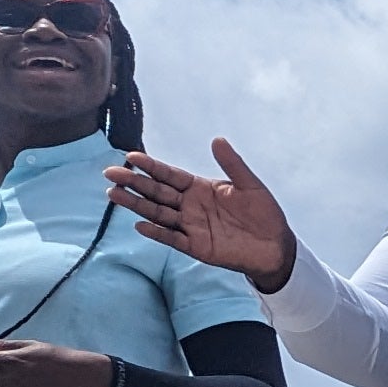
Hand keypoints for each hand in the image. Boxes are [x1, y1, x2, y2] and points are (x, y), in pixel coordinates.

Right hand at [112, 138, 298, 292]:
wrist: (277, 246)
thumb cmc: (264, 214)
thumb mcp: (250, 185)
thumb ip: (232, 164)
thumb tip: (218, 139)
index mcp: (199, 188)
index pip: (170, 175)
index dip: (151, 166)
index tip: (131, 156)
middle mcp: (190, 206)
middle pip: (157, 192)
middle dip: (134, 182)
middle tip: (110, 173)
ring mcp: (191, 226)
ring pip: (158, 214)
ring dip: (136, 205)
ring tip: (114, 195)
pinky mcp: (196, 246)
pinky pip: (173, 239)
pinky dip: (157, 233)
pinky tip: (140, 225)